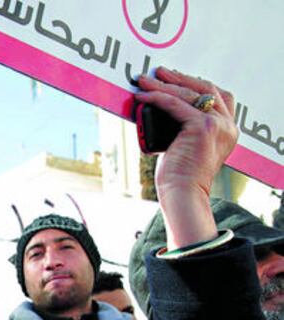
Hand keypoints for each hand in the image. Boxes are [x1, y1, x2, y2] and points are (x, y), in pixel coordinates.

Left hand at [135, 68, 238, 248]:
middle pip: (206, 89)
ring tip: (144, 81)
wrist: (184, 194)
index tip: (176, 79)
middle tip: (158, 73)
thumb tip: (161, 113)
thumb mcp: (187, 148)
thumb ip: (186, 131)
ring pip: (188, 94)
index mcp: (228, 130)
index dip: (197, 83)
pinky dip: (157, 97)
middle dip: (180, 78)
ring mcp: (217, 125)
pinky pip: (175, 104)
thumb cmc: (180, 177)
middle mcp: (227, 125)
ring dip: (163, 85)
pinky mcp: (202, 127)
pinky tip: (143, 96)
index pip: (219, 96)